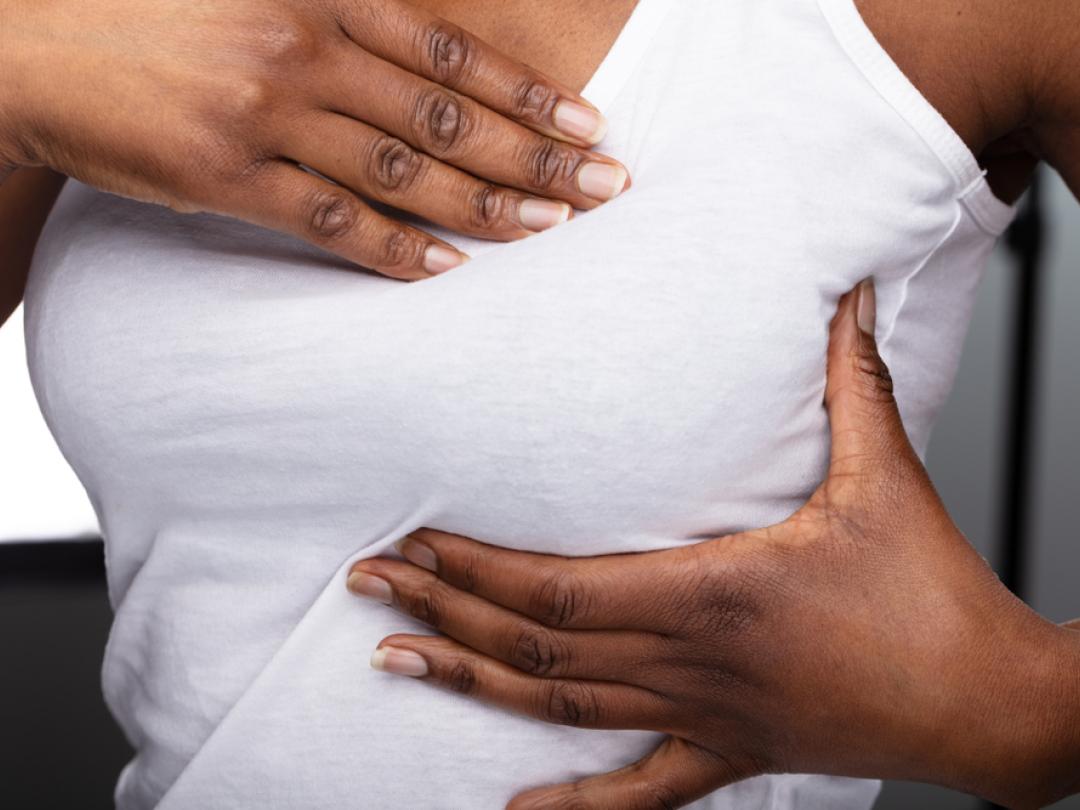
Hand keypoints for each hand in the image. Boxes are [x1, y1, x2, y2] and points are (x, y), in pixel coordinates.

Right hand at [0, 0, 626, 278]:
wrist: (36, 42)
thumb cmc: (162, 12)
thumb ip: (347, 13)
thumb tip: (429, 53)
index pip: (454, 53)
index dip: (532, 94)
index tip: (591, 128)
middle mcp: (305, 50)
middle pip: (450, 116)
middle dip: (538, 157)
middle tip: (605, 189)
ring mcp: (266, 115)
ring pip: (404, 172)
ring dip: (487, 207)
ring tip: (551, 232)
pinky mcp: (225, 176)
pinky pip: (330, 221)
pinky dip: (394, 249)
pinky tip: (447, 270)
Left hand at [348, 281, 1079, 808]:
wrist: (991, 704)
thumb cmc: (936, 593)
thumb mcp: (888, 475)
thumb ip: (853, 379)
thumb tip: (852, 291)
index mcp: (717, 593)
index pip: (558, 588)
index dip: (475, 566)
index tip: (413, 539)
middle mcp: (693, 662)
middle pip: (536, 643)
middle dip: (443, 609)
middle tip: (367, 584)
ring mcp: (704, 719)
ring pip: (562, 709)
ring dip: (471, 685)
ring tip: (394, 661)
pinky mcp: (731, 754)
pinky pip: (637, 792)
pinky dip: (572, 807)